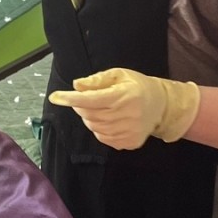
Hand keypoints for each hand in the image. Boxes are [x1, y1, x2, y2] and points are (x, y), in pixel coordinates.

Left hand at [48, 68, 199, 149]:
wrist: (162, 106)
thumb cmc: (137, 86)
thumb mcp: (119, 75)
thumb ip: (97, 80)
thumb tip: (76, 85)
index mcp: (123, 96)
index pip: (91, 99)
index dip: (70, 98)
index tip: (55, 97)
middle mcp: (126, 115)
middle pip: (89, 115)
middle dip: (80, 106)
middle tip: (85, 99)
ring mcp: (128, 132)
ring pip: (94, 127)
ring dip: (90, 118)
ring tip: (101, 109)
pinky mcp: (129, 142)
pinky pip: (103, 138)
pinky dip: (99, 128)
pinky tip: (109, 120)